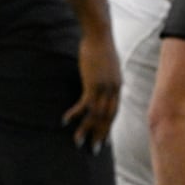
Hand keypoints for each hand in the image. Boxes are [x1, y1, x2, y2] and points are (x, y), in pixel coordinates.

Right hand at [63, 32, 119, 150]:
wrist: (100, 34)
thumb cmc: (101, 45)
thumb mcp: (107, 63)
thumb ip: (106, 74)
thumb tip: (101, 77)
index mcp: (117, 86)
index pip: (114, 111)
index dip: (108, 126)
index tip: (104, 138)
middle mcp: (113, 90)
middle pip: (107, 117)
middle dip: (100, 134)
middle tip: (94, 149)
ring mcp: (104, 88)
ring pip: (96, 115)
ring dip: (87, 130)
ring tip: (78, 142)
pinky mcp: (92, 84)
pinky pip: (84, 104)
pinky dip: (76, 114)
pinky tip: (66, 121)